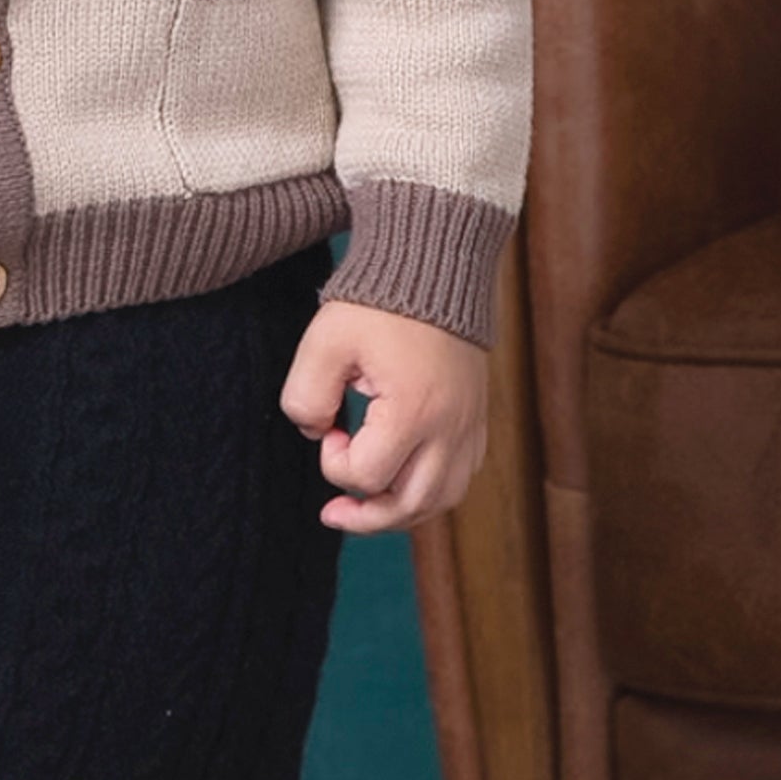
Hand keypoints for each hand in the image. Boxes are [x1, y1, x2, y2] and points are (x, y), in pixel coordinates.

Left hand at [279, 299, 488, 532]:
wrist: (436, 263)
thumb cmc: (378, 301)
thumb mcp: (324, 342)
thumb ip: (304, 397)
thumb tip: (315, 433)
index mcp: (413, 410)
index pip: (367, 475)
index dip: (333, 464)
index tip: (327, 429)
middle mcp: (450, 426)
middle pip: (410, 505)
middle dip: (365, 516)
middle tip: (332, 511)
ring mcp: (469, 424)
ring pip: (441, 500)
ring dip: (399, 512)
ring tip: (365, 509)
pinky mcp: (476, 418)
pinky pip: (460, 477)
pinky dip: (428, 492)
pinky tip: (400, 483)